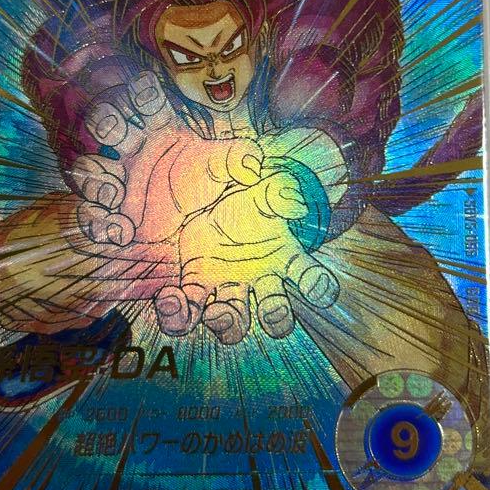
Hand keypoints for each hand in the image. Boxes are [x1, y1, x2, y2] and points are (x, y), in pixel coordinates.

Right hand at [66, 72, 263, 245]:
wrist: (227, 251)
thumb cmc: (233, 207)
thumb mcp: (242, 181)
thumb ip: (242, 168)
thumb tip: (251, 164)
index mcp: (168, 136)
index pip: (148, 104)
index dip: (141, 94)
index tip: (144, 89)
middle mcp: (140, 157)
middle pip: (109, 126)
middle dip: (106, 122)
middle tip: (117, 133)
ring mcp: (124, 188)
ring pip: (91, 169)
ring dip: (95, 178)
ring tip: (113, 195)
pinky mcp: (117, 221)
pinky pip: (91, 214)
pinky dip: (97, 221)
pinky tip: (120, 231)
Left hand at [152, 169, 339, 344]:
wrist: (184, 179)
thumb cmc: (226, 177)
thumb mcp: (235, 166)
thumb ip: (259, 174)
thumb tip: (294, 204)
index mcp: (281, 250)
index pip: (309, 275)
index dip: (319, 287)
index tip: (318, 290)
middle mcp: (257, 275)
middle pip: (276, 313)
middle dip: (276, 317)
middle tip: (269, 311)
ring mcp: (225, 282)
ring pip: (234, 323)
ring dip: (227, 324)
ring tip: (214, 310)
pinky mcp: (194, 283)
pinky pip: (189, 312)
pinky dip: (179, 315)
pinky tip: (170, 298)